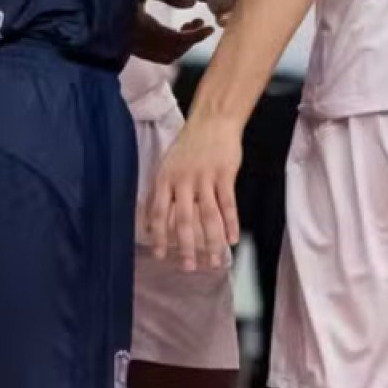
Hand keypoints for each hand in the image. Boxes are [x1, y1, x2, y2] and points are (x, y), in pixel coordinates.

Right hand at [131, 0, 212, 64]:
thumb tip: (194, 1)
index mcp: (139, 30)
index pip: (175, 41)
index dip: (195, 37)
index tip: (209, 27)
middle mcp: (134, 43)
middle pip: (171, 53)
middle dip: (189, 41)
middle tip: (200, 23)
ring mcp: (129, 47)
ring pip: (162, 55)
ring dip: (180, 44)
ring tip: (190, 24)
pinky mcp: (126, 46)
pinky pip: (153, 53)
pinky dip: (168, 45)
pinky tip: (172, 28)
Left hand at [143, 115, 241, 270]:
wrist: (213, 120)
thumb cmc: (190, 144)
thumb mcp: (169, 164)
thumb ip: (164, 191)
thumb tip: (154, 221)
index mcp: (166, 178)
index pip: (158, 213)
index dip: (159, 236)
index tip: (160, 256)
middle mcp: (183, 180)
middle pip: (183, 220)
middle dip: (185, 247)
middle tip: (188, 267)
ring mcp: (205, 178)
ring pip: (208, 216)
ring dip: (211, 241)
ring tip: (214, 260)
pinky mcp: (225, 174)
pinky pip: (228, 204)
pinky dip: (231, 223)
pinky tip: (233, 239)